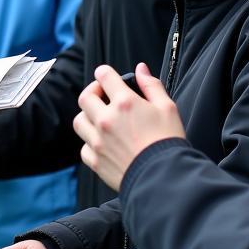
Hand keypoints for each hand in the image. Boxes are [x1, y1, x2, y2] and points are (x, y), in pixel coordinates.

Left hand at [73, 63, 184, 191]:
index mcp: (124, 103)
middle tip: (103, 97)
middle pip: (85, 97)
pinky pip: (83, 147)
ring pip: (79, 121)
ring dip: (88, 117)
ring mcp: (98, 141)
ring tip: (101, 120)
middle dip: (93, 93)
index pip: (103, 75)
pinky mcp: (95, 161)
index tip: (109, 79)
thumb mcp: (168, 108)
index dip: (106, 73)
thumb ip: (151, 85)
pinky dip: (91, 143)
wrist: (165, 179)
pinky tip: (104, 144)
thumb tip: (141, 69)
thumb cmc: (168, 143)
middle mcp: (106, 120)